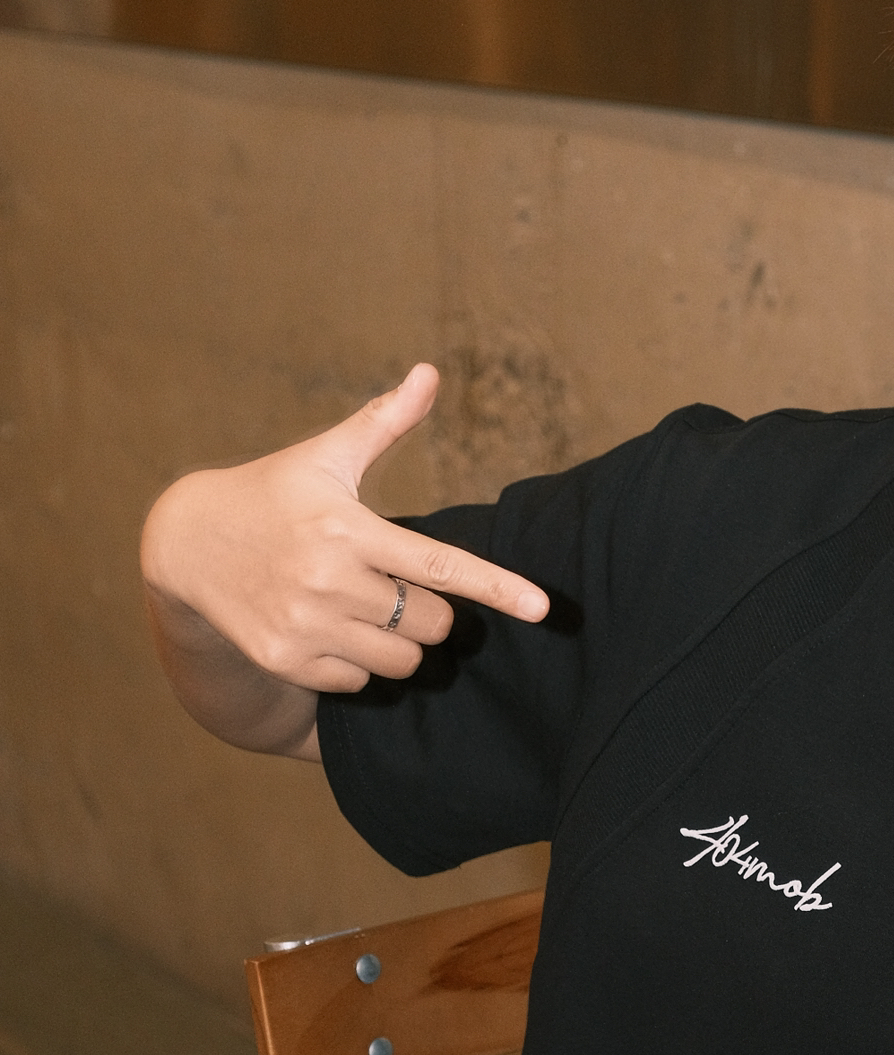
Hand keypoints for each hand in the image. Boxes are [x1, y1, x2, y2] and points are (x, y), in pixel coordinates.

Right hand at [141, 365, 549, 749]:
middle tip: (393, 585)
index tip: (544, 609)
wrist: (188, 545)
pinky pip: (360, 681)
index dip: (499, 588)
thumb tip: (429, 374)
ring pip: (402, 659)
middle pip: (432, 623)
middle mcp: (329, 580)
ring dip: (398, 640)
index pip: (441, 566)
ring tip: (361, 606)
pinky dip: (356, 662)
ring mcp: (306, 625)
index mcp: (349, 528)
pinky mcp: (287, 660)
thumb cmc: (273, 494)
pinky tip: (326, 629)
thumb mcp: (325, 457)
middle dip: (429, 610)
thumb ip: (383, 423)